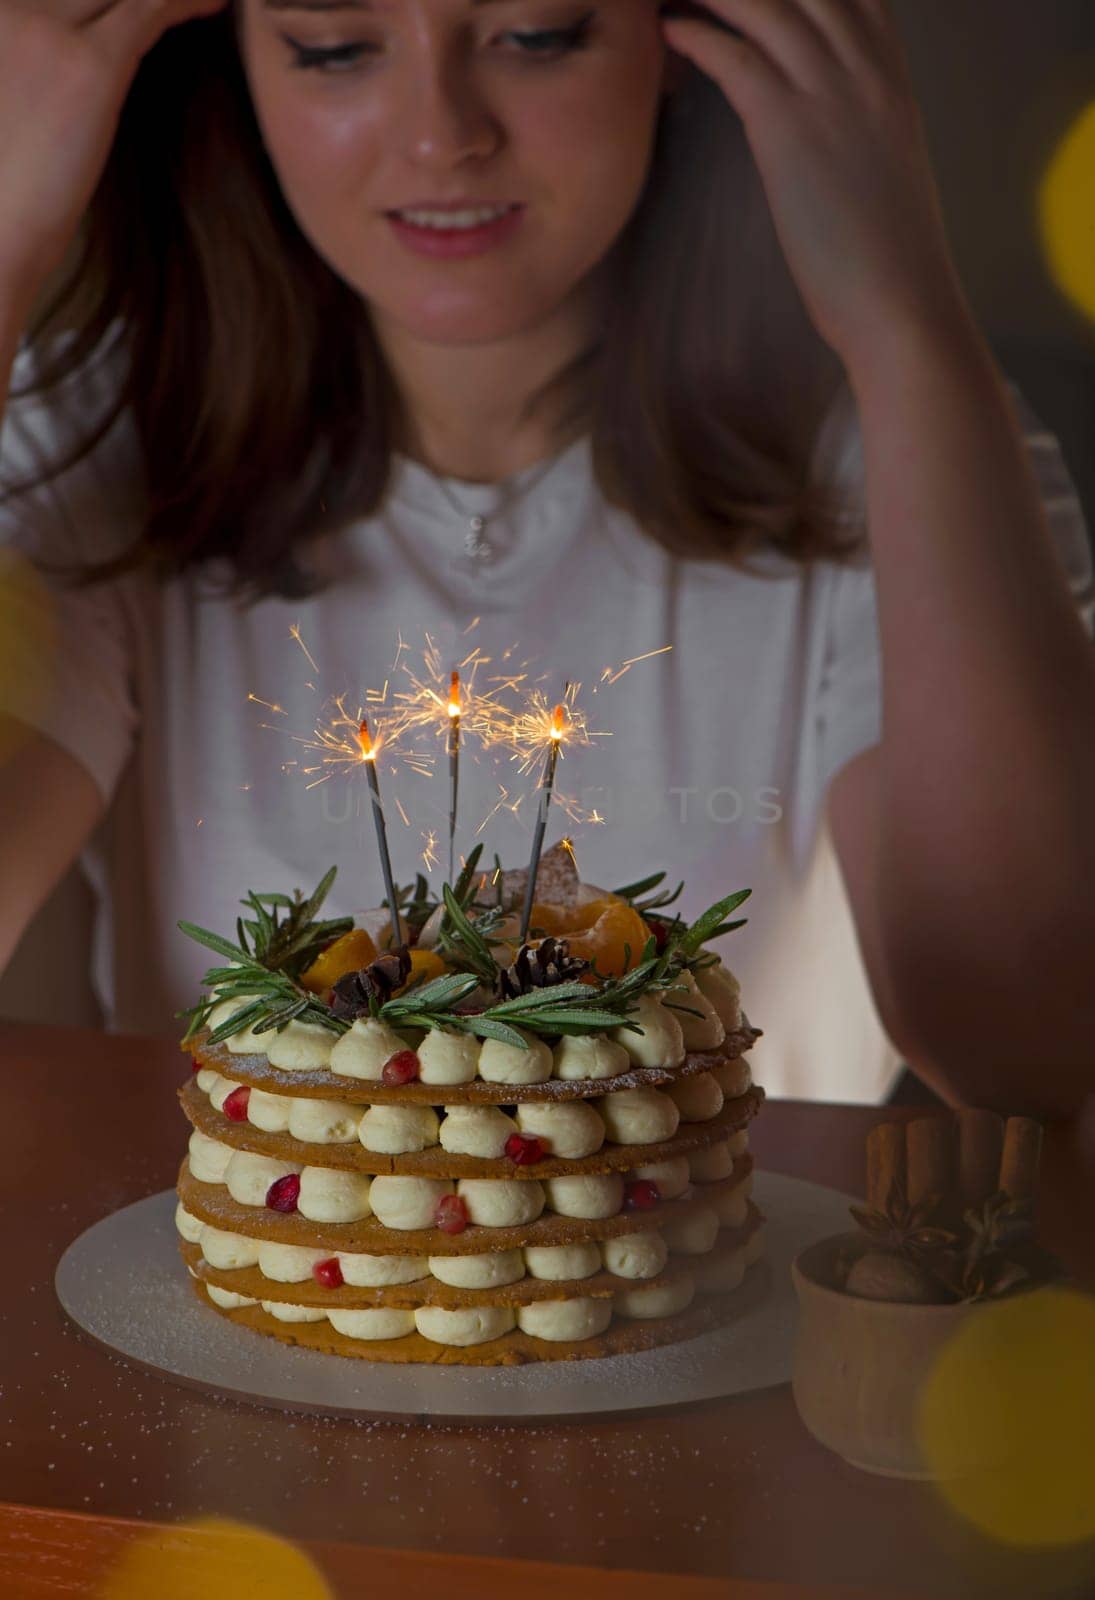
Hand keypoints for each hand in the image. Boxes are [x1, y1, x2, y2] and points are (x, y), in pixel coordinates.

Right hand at [0, 0, 227, 310]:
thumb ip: (28, 75)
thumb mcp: (8, 109)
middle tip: (167, 1)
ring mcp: (45, 29)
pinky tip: (214, 3)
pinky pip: (149, 10)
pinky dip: (185, 3)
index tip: (118, 3)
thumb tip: (69, 80)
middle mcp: (9, 8)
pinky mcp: (91, 66)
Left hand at [661, 0, 972, 370]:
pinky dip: (698, 34)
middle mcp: (865, 67)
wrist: (901, 304)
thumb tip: (823, 119)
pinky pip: (738, 57)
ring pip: (767, 2)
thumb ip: (857, 119)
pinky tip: (668, 29)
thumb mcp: (881, 163)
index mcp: (890, 73)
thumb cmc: (884, 254)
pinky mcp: (792, 129)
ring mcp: (831, 91)